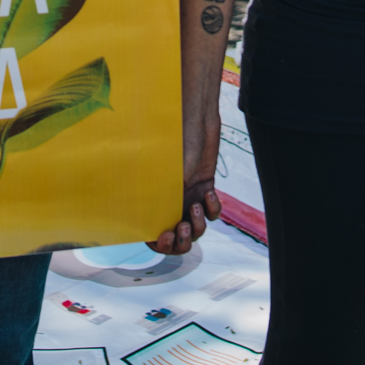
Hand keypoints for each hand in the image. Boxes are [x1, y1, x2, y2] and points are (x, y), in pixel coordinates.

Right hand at [149, 107, 223, 254]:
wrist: (195, 120)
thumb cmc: (173, 141)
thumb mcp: (165, 173)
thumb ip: (163, 198)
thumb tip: (161, 222)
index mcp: (154, 201)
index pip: (152, 235)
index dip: (159, 243)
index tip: (166, 235)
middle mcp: (171, 203)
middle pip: (177, 240)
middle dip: (181, 242)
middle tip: (183, 229)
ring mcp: (189, 197)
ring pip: (197, 229)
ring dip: (198, 225)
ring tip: (196, 206)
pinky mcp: (205, 189)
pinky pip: (213, 212)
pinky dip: (212, 208)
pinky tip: (208, 193)